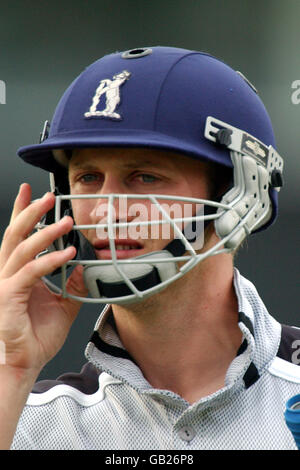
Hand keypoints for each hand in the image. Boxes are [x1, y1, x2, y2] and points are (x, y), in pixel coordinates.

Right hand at [0, 183, 87, 375]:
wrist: (26, 363)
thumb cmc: (38, 336)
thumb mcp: (63, 305)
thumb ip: (72, 285)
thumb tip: (84, 266)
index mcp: (19, 273)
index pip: (20, 236)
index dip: (24, 212)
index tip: (32, 191)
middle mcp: (8, 274)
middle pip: (15, 235)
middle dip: (31, 212)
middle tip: (49, 197)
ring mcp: (5, 284)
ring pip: (22, 248)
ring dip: (45, 232)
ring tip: (65, 221)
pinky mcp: (8, 297)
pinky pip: (30, 272)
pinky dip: (50, 260)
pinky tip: (68, 254)